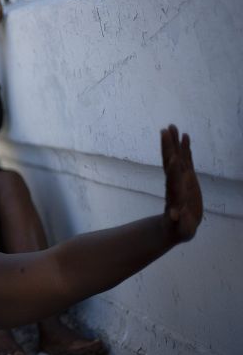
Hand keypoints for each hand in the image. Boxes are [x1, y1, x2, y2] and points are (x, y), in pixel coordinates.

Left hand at [161, 125, 202, 242]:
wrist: (176, 226)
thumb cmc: (179, 229)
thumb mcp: (180, 229)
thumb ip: (178, 222)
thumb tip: (175, 216)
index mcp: (175, 195)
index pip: (172, 181)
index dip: (173, 171)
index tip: (172, 159)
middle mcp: (175, 183)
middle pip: (171, 163)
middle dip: (169, 148)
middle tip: (166, 130)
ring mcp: (180, 178)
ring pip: (177, 157)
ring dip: (174, 142)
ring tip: (173, 126)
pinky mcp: (187, 177)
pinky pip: (186, 159)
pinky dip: (185, 148)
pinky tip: (185, 135)